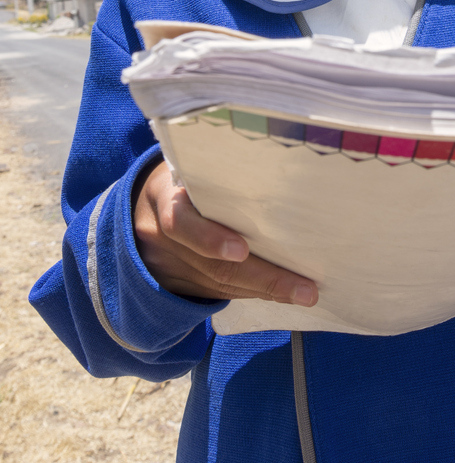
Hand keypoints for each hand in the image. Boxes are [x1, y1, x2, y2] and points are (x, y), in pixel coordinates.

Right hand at [132, 159, 318, 306]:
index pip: (178, 222)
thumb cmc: (186, 177)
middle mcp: (160, 238)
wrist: (142, 204)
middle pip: (213, 267)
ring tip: (303, 294)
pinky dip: (251, 293)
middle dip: (265, 279)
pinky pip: (217, 294)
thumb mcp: (193, 167)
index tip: (242, 250)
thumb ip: (221, 180)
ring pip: (219, 286)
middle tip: (305, 290)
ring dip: (265, 291)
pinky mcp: (175, 286)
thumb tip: (281, 194)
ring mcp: (166, 266)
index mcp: (165, 197)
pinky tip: (280, 293)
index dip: (208, 239)